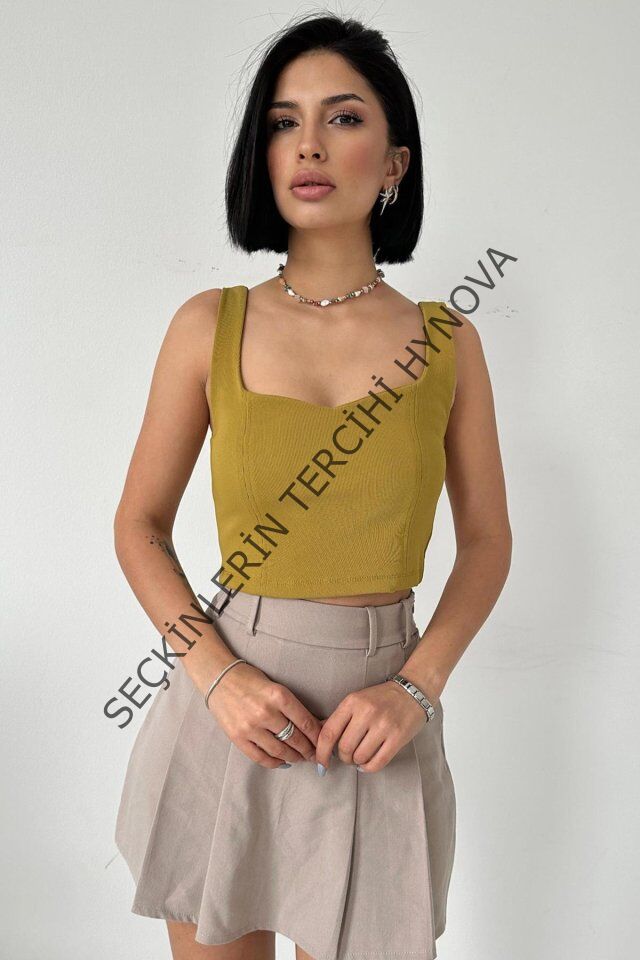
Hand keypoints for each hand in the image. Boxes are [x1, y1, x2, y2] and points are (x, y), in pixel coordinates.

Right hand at [206, 661, 321, 768]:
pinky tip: (282, 762)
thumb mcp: (276, 688)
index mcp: (279, 696)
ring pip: (280, 751)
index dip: (318, 737)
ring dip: (293, 757)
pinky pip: (260, 757)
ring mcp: (251, 727)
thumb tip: (313, 726)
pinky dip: (274, 762)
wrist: (219, 679)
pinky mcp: (237, 738)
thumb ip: (292, 707)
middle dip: (308, 750)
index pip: (306, 722)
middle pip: (295, 739)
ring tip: (300, 758)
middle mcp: (266, 712)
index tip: (324, 743)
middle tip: (315, 755)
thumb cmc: (250, 680)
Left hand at [315, 680, 427, 772]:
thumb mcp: (356, 701)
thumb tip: (317, 740)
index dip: (321, 752)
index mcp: (352, 702)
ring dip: (357, 762)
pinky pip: (377, 763)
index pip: (329, 732)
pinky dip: (368, 767)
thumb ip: (338, 719)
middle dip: (343, 758)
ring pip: (359, 757)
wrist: (413, 692)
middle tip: (349, 755)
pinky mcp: (397, 738)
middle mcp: (367, 712)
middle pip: (344, 748)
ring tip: (361, 755)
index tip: (321, 763)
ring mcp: (383, 725)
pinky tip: (369, 762)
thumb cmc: (381, 699)